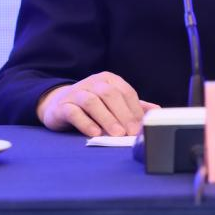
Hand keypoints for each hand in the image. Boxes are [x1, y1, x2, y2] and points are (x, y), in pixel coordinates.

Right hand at [36, 71, 159, 137]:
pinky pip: (74, 112)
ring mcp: (76, 92)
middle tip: (130, 133)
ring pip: (92, 102)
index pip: (126, 92)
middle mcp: (93, 83)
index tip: (141, 127)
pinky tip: (95, 133)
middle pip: (110, 95)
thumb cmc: (91, 104)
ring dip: (106, 118)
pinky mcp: (63, 106)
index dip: (135, 110)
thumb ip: (133, 106)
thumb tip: (157, 111)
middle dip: (123, 114)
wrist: (57, 104)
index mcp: (108, 80)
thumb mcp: (113, 103)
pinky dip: (86, 122)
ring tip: (116, 134)